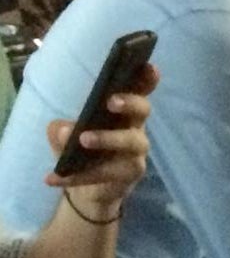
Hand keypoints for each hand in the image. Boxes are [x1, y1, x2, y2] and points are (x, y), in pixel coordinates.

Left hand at [44, 61, 158, 212]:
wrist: (87, 191)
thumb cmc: (81, 151)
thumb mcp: (63, 135)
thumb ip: (59, 129)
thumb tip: (64, 131)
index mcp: (122, 112)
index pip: (139, 91)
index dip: (147, 78)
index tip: (149, 66)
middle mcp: (135, 128)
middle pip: (143, 110)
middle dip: (130, 102)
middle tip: (110, 101)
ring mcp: (136, 153)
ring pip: (132, 142)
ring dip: (108, 138)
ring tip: (82, 140)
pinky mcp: (129, 175)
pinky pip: (106, 173)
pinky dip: (78, 175)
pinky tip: (52, 177)